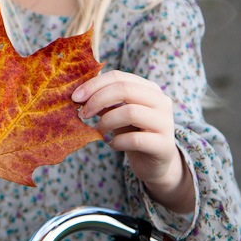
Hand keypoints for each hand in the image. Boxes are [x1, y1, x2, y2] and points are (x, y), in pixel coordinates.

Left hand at [72, 70, 194, 213]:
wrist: (155, 164)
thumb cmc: (133, 133)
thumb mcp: (117, 113)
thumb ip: (104, 102)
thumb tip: (79, 95)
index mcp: (149, 89)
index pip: (119, 76)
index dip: (94, 84)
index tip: (75, 97)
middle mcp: (161, 101)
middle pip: (125, 89)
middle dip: (97, 100)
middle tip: (83, 114)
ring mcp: (165, 123)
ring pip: (130, 112)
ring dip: (106, 121)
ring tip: (99, 130)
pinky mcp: (163, 145)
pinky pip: (134, 140)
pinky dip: (117, 142)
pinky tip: (112, 145)